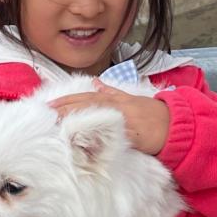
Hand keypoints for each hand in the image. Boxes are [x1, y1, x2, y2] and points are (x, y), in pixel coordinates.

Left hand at [48, 80, 170, 155]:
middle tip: (44, 112)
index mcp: (115, 99)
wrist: (173, 125)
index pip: (85, 98)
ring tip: (54, 121)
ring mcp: (122, 118)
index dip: (66, 101)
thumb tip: (95, 82)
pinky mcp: (129, 132)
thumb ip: (112, 92)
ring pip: (94, 114)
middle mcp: (116, 106)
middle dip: (64, 107)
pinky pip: (108, 132)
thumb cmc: (153, 114)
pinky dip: (94, 132)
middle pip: (85, 104)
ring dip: (73, 116)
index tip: (48, 105)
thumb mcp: (131, 98)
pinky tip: (78, 135)